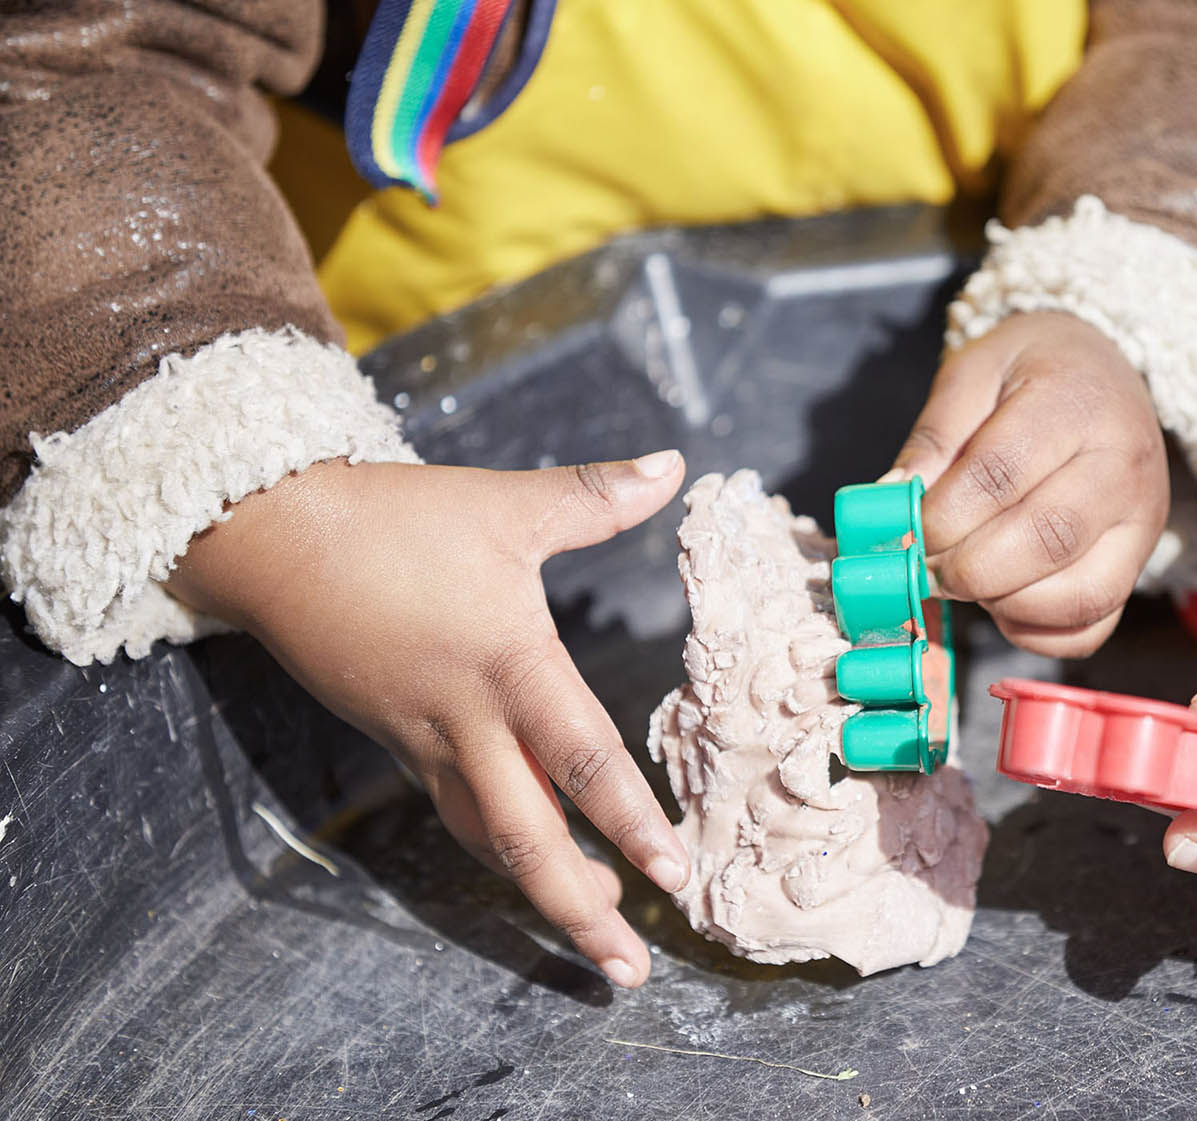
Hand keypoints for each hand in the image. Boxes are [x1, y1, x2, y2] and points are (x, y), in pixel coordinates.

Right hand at [167, 451, 692, 986]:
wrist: (273, 537)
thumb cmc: (396, 518)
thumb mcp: (506, 503)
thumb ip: (596, 497)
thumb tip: (673, 464)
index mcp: (509, 664)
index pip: (582, 761)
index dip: (630, 823)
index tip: (674, 874)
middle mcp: (468, 721)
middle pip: (526, 837)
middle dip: (579, 908)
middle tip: (629, 966)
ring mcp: (426, 739)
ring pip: (487, 836)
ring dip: (540, 889)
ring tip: (595, 927)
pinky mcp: (398, 741)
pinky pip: (454, 810)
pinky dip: (497, 845)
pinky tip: (529, 860)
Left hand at [890, 311, 1168, 656]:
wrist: (1107, 374)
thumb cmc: (1034, 372)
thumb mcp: (975, 370)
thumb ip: (935, 435)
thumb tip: (893, 499)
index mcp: (1076, 405)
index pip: (1000, 476)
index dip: (941, 516)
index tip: (907, 527)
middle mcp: (1123, 468)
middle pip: (1047, 541)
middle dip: (969, 570)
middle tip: (928, 566)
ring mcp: (1139, 524)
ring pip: (1079, 596)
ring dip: (1004, 604)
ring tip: (967, 578)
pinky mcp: (1137, 566)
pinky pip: (1092, 627)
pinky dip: (1036, 632)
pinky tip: (1002, 600)